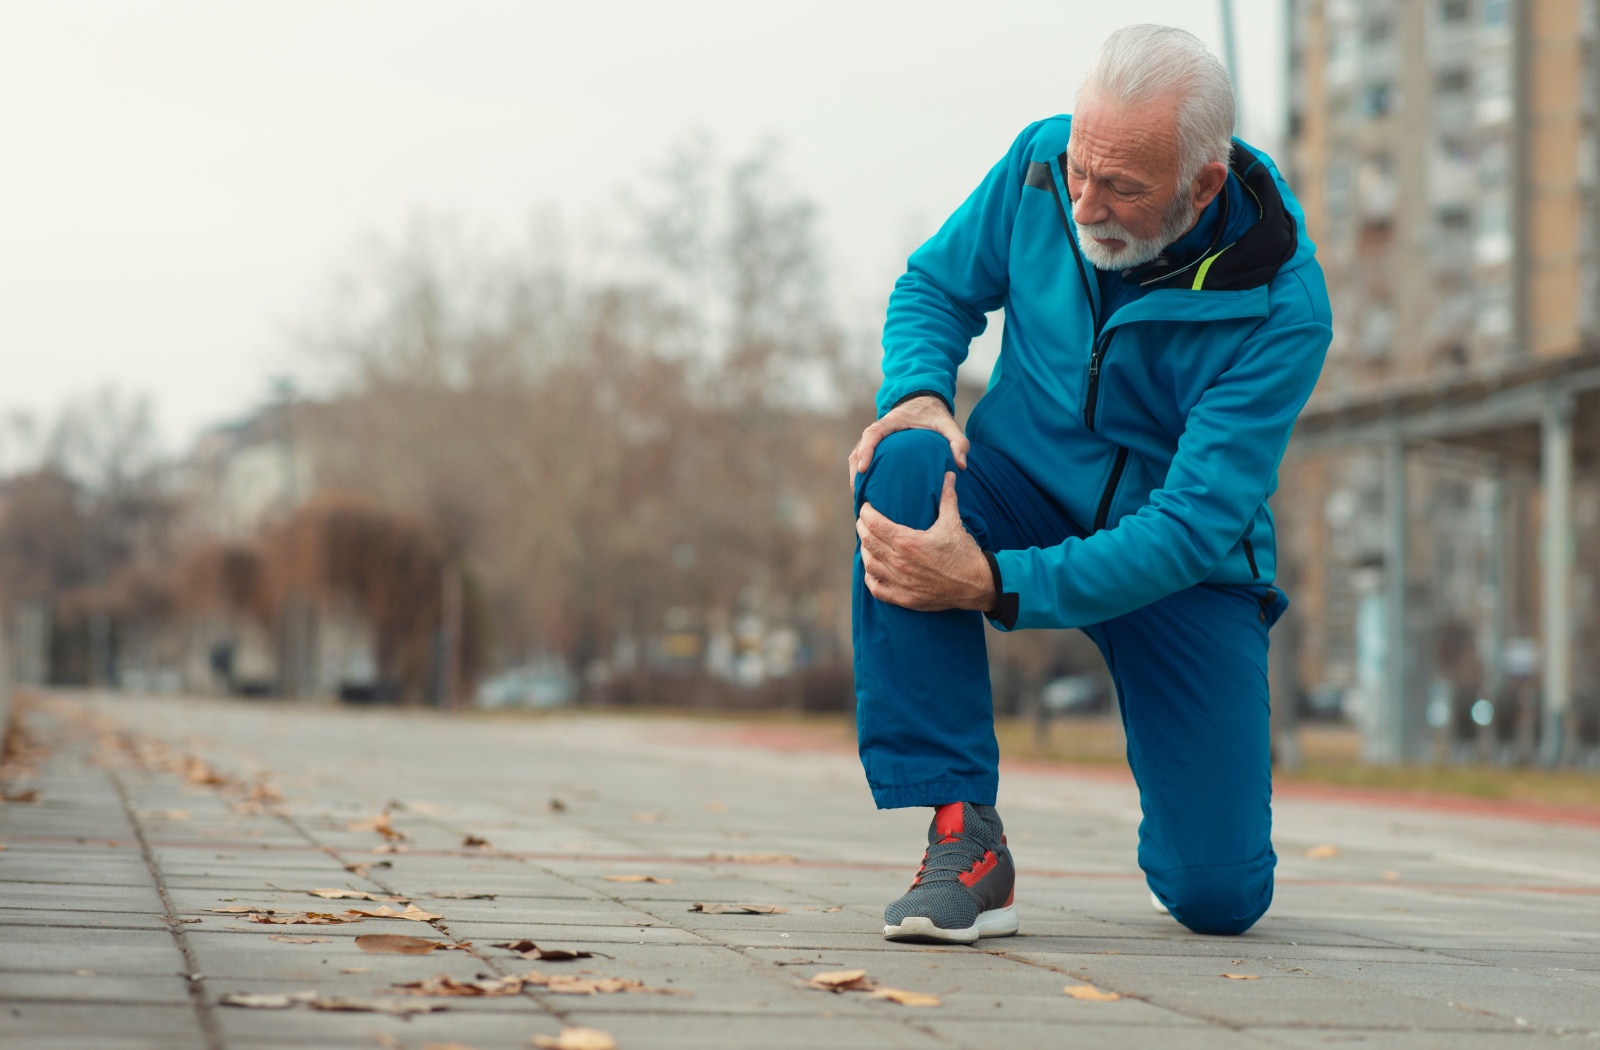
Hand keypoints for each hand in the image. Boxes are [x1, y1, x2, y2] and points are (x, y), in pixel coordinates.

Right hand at [847, 394, 969, 491]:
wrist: (924, 403)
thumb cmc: (934, 415)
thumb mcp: (949, 424)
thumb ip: (958, 442)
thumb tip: (961, 465)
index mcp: (891, 422)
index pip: (872, 434)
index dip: (865, 450)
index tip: (863, 468)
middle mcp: (878, 430)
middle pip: (858, 450)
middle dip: (855, 471)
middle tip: (859, 493)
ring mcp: (875, 440)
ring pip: (856, 457)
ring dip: (856, 476)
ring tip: (860, 499)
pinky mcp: (876, 447)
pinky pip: (862, 461)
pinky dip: (861, 476)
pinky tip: (867, 494)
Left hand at [857, 472, 994, 611]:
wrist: (977, 585)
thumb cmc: (964, 553)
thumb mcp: (954, 523)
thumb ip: (947, 497)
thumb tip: (948, 474)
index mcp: (908, 542)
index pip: (875, 524)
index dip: (866, 513)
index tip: (866, 507)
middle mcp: (900, 562)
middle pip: (868, 542)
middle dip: (862, 528)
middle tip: (863, 521)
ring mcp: (900, 582)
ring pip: (869, 564)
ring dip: (865, 551)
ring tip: (868, 542)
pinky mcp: (904, 598)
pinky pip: (876, 589)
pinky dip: (870, 578)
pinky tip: (872, 569)